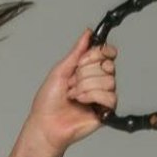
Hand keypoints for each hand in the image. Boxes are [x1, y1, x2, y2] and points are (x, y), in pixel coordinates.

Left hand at [21, 27, 117, 156]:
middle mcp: (98, 82)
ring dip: (85, 86)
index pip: (106, 54)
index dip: (99, 53)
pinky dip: (92, 97)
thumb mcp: (60, 71)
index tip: (84, 59)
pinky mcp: (106, 110)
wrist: (46, 124)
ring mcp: (103, 96)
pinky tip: (81, 102)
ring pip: (109, 80)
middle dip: (84, 73)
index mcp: (88, 71)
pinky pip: (110, 96)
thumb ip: (76, 52)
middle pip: (107, 65)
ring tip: (73, 95)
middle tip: (71, 83)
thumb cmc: (48, 102)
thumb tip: (87, 33)